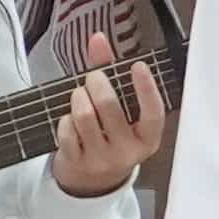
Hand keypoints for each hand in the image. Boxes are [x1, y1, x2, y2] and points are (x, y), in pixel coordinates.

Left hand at [51, 56, 170, 197]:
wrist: (93, 180)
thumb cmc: (110, 135)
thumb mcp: (121, 109)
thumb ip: (110, 72)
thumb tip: (98, 39)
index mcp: (147, 138)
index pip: (153, 112)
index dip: (146, 88)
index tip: (138, 65)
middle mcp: (128, 151)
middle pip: (109, 107)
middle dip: (97, 84)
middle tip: (94, 77)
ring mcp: (102, 159)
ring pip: (84, 116)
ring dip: (78, 98)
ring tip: (80, 95)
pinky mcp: (78, 163)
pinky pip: (67, 131)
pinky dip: (65, 119)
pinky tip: (71, 120)